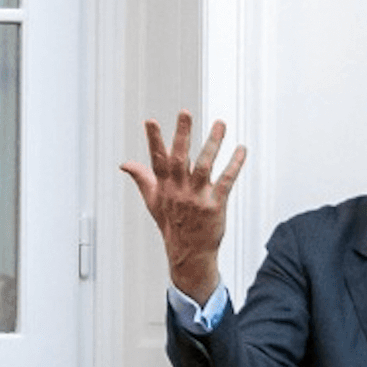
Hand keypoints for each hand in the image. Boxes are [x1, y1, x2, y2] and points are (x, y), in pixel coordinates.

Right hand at [122, 110, 246, 304]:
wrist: (189, 254)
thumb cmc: (172, 225)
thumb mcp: (152, 202)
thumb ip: (141, 178)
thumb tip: (125, 164)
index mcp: (165, 187)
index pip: (157, 160)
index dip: (154, 141)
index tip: (150, 121)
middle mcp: (180, 191)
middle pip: (180, 158)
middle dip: (182, 135)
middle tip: (185, 113)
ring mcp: (198, 198)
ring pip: (205, 166)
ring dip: (213, 143)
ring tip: (220, 123)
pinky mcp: (215, 205)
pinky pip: (226, 181)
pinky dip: (235, 165)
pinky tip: (241, 149)